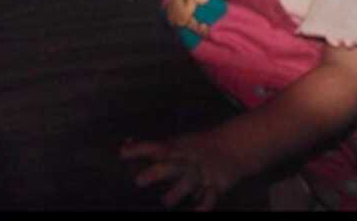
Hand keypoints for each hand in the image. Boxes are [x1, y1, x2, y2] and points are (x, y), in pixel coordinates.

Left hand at [120, 130, 240, 210]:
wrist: (235, 145)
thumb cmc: (198, 147)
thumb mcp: (176, 143)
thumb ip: (151, 149)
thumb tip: (121, 149)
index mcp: (177, 147)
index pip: (155, 147)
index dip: (138, 150)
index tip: (122, 153)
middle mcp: (188, 159)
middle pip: (171, 164)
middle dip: (156, 172)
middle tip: (139, 181)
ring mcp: (202, 172)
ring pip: (189, 181)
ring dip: (177, 192)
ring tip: (166, 202)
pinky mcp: (216, 184)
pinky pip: (210, 197)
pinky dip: (204, 205)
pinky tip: (196, 212)